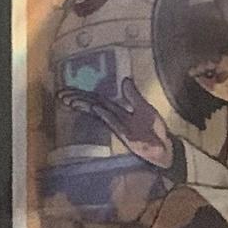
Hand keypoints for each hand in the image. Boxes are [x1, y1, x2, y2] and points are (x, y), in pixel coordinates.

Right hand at [58, 75, 173, 168]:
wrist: (166, 148)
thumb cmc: (154, 130)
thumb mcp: (144, 108)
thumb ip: (133, 96)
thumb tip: (125, 79)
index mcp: (119, 111)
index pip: (98, 100)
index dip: (84, 94)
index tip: (67, 90)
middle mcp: (116, 118)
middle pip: (94, 105)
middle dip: (78, 99)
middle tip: (61, 95)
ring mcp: (120, 126)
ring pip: (99, 112)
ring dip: (85, 105)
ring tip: (70, 99)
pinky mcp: (127, 135)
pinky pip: (113, 122)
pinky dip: (103, 114)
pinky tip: (94, 107)